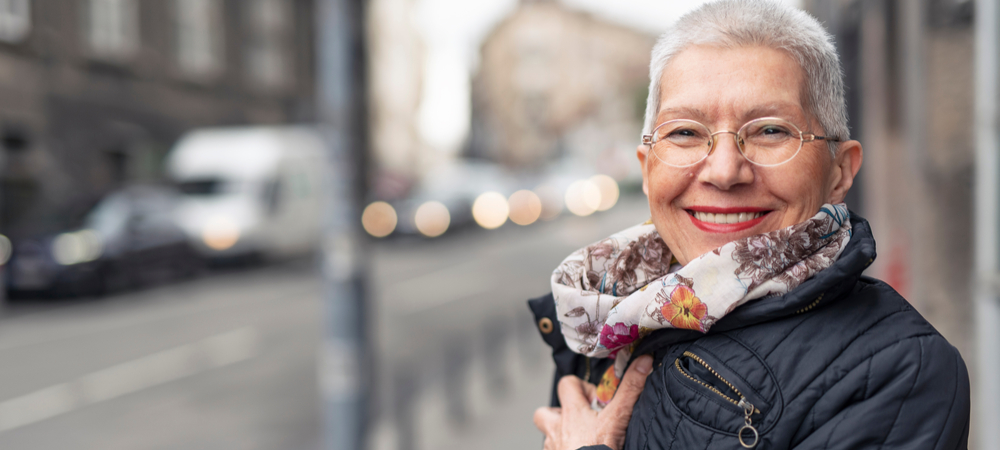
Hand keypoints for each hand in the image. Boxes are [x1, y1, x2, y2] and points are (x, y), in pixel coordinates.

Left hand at [533, 355, 653, 449]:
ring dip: (559, 434)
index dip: (579, 387)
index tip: (595, 398)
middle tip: (578, 420)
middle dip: (558, 413)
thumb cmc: (600, 449)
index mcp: (572, 412)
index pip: (566, 384)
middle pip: (543, 412)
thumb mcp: (618, 417)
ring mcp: (553, 447)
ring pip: (548, 435)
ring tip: (579, 439)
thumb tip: (644, 361)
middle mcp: (556, 428)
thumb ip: (630, 389)